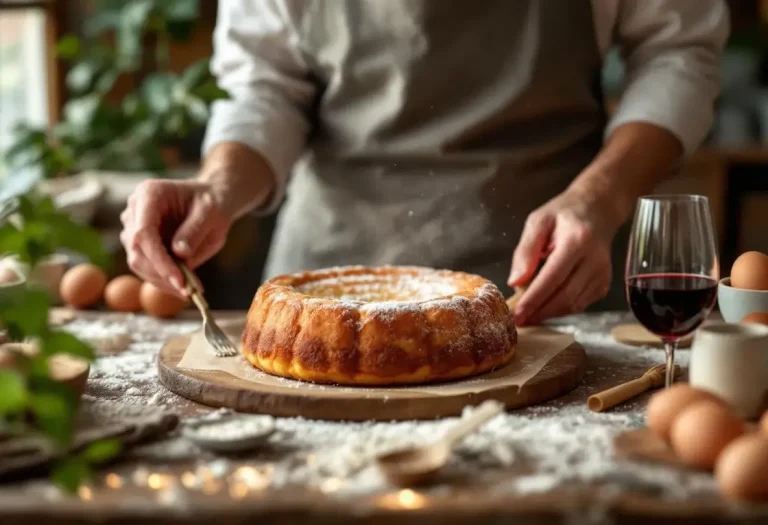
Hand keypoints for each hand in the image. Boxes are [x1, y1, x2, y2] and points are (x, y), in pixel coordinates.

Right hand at [120, 179, 234, 296]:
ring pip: (138, 262)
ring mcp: (134, 228)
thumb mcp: (211, 212)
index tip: (179, 279)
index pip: (144, 232)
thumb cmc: (211, 203)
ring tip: (189, 290)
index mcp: (149, 194)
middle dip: (161, 274)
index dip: (159, 259)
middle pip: (137, 250)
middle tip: (187, 290)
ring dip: (162, 281)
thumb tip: (180, 254)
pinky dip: (164, 280)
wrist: (211, 203)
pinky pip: (147, 268)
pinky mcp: (141, 245)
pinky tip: (184, 288)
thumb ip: (195, 230)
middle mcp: (135, 211)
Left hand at [507, 190, 618, 325]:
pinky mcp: (604, 283)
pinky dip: (561, 309)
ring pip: (574, 304)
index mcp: (577, 241)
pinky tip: (545, 308)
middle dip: (539, 312)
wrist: (599, 209)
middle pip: (565, 296)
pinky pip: (581, 304)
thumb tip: (515, 282)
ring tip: (528, 316)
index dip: (534, 299)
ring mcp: (602, 274)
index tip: (516, 313)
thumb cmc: (564, 213)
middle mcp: (594, 260)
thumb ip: (525, 251)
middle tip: (518, 320)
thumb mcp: (538, 221)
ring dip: (549, 314)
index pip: (553, 277)